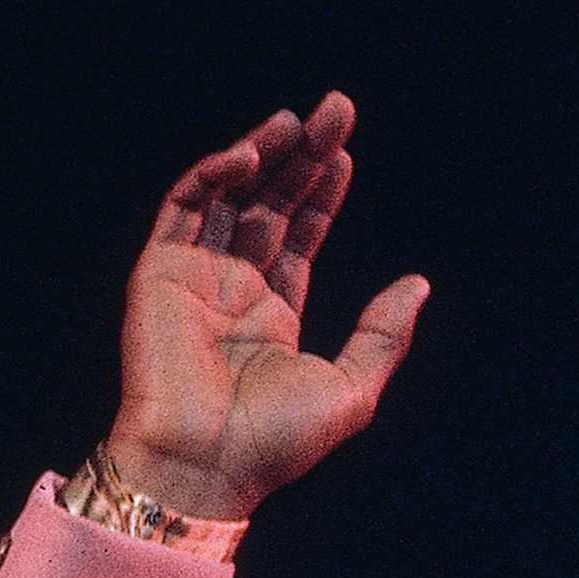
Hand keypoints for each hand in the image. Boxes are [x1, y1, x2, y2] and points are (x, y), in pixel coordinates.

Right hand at [106, 92, 428, 521]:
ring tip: (299, 121)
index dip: (321, 195)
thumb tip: (420, 284)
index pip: (298, 238)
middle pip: (268, 206)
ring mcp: (193, 278)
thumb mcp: (350, 389)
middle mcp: (232, 290)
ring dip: (261, 154)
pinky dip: (213, 176)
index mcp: (272, 316)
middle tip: (335, 110)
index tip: (347, 154)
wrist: (206, 468)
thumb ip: (382, 335)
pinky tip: (250, 155)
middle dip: (301, 158)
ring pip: (228, 197)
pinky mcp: (158, 274)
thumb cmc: (275, 443)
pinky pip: (184, 208)